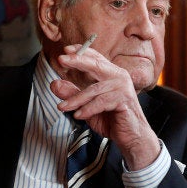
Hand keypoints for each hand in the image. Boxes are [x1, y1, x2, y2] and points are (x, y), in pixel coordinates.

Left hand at [50, 45, 160, 169]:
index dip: (81, 52)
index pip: (95, 58)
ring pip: (94, 89)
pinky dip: (88, 109)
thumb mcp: (87, 106)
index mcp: (111, 74)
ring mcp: (123, 87)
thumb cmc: (112, 119)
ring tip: (62, 107)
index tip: (66, 50)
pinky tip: (79, 115)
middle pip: (96, 65)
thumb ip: (73, 94)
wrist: (131, 137)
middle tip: (61, 59)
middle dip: (77, 60)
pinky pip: (101, 102)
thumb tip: (55, 83)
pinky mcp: (124, 100)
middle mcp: (119, 76)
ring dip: (76, 99)